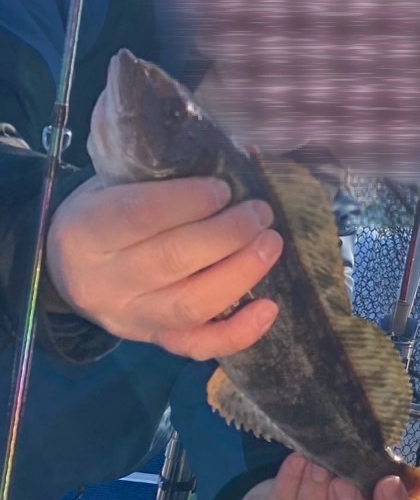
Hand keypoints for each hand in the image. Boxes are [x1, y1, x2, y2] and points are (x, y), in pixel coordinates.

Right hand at [45, 174, 283, 358]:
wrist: (70, 269)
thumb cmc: (103, 212)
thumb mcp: (112, 183)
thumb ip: (162, 172)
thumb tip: (243, 153)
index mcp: (83, 233)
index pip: (139, 216)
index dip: (187, 201)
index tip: (224, 187)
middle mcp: (102, 282)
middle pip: (172, 260)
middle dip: (227, 234)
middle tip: (260, 212)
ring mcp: (129, 318)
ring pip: (191, 305)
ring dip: (240, 273)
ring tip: (270, 244)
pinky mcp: (154, 340)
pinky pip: (198, 345)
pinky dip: (239, 332)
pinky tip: (269, 308)